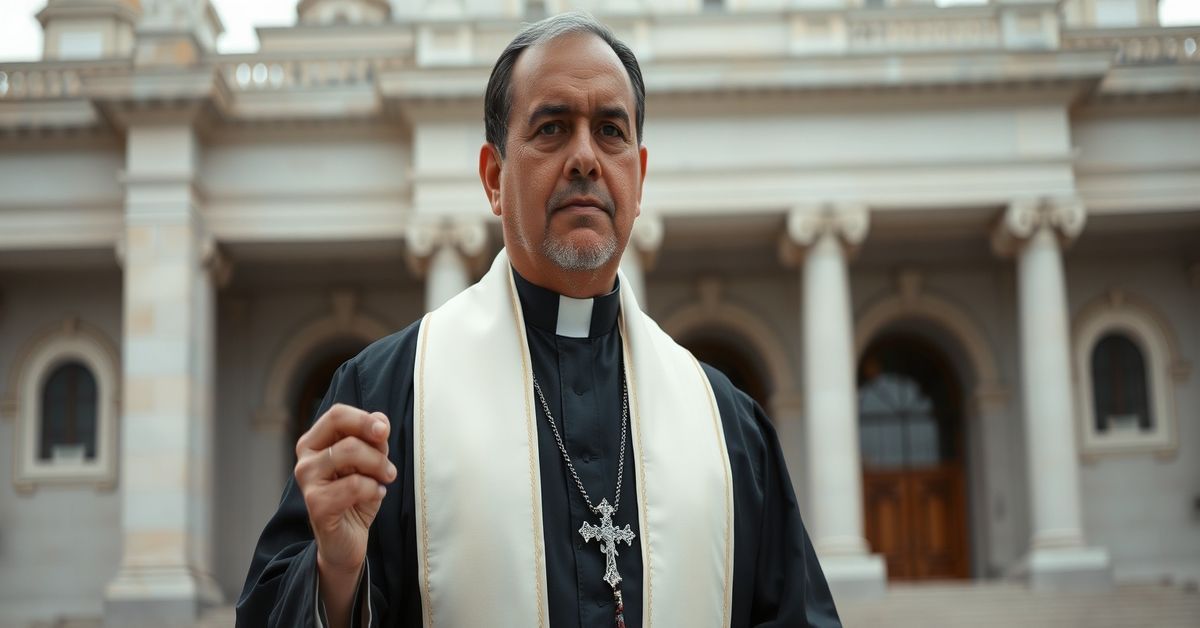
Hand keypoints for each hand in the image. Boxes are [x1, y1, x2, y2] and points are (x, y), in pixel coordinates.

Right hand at [294, 404, 395, 594]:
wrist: (348, 539)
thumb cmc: (357, 496)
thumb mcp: (371, 462)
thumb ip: (374, 438)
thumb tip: (379, 419)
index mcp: (315, 442)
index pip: (337, 414)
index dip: (364, 419)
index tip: (383, 432)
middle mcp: (305, 458)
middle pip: (347, 435)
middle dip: (377, 451)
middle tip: (387, 469)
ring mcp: (307, 481)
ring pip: (350, 453)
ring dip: (378, 468)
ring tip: (383, 481)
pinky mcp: (315, 503)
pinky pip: (354, 485)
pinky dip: (373, 489)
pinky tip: (374, 496)